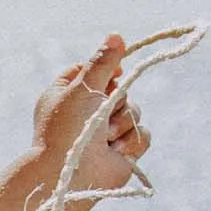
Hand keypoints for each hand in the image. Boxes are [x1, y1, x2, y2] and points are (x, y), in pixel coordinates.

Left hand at [32, 34, 149, 208]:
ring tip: (102, 139)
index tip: (113, 74)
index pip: (94, 70)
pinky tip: (113, 153)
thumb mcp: (83, 88)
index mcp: (68, 94)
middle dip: (115, 101)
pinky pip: (143, 135)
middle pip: (121, 89)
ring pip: (135, 111)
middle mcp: (86, 112)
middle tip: (99, 115)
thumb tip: (116, 35)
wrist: (70, 176)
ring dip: (121, 124)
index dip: (107, 70)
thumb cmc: (67, 130)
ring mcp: (105, 132)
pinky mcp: (122, 150)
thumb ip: (102, 62)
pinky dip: (130, 142)